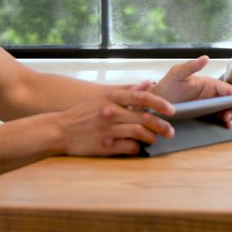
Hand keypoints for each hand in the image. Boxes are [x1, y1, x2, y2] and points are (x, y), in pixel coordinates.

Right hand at [56, 82, 175, 155]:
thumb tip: (147, 83)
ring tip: (154, 139)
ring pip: (140, 134)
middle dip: (162, 126)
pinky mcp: (105, 146)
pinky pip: (129, 147)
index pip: (142, 98)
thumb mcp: (103, 97)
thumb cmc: (83, 113)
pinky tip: (139, 147)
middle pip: (145, 118)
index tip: (171, 110)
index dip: (160, 104)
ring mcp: (108, 130)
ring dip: (152, 138)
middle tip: (170, 131)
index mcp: (111, 97)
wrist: (60, 130)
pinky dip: (138, 148)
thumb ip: (126, 91)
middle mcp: (111, 112)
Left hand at [151, 56, 231, 127]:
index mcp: (210, 84)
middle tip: (229, 119)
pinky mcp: (206, 116)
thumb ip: (190, 66)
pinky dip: (226, 123)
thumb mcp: (176, 74)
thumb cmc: (166, 87)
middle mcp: (212, 95)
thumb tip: (205, 57)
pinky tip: (223, 126)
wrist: (154, 103)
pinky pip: (220, 119)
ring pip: (229, 112)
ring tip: (227, 124)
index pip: (230, 89)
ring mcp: (210, 106)